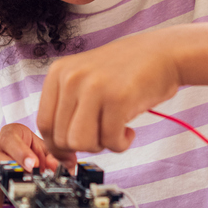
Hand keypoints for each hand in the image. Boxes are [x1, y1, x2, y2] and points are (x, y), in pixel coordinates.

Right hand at [0, 123, 60, 205]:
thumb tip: (56, 166)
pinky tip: (13, 200)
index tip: (33, 163)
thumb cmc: (33, 150)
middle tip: (27, 179)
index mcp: (9, 136)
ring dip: (4, 186)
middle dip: (11, 171)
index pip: (9, 140)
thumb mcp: (46, 148)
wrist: (27, 156)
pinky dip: (1, 200)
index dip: (20, 152)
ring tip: (20, 191)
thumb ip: (53, 156)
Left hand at [37, 30, 181, 155]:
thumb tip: (58, 152)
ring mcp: (94, 87)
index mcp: (58, 73)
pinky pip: (110, 141)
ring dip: (100, 146)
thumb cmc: (126, 71)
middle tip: (103, 135)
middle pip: (62, 137)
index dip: (57, 146)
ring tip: (115, 132)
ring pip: (81, 142)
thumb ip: (68, 108)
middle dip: (84, 145)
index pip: (44, 123)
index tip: (72, 155)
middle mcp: (71, 78)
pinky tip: (128, 131)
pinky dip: (120, 144)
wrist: (163, 52)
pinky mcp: (118, 99)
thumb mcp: (86, 79)